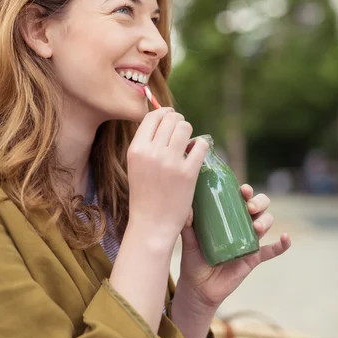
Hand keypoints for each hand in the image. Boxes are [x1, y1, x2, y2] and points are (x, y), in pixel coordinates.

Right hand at [126, 108, 208, 247]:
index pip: (152, 117)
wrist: (151, 224)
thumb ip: (146, 144)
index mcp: (136, 149)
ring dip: (189, 131)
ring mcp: (170, 162)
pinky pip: (200, 145)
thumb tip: (162, 119)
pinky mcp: (188, 173)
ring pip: (185, 127)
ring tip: (188, 142)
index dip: (164, 113)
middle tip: (181, 131)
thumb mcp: (135, 165)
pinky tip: (197, 152)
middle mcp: (152, 152)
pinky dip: (202, 145)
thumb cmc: (144, 194)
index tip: (171, 117)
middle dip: (178, 121)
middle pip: (171, 118)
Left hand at [175, 184, 290, 310]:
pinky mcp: (253, 259)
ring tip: (257, 226)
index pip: (240, 198)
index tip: (243, 190)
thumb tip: (187, 209)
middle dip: (259, 202)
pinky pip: (271, 251)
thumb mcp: (189, 240)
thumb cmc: (193, 259)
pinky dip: (282, 245)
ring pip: (266, 224)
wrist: (198, 288)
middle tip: (250, 207)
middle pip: (258, 207)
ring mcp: (249, 241)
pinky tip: (286, 238)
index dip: (246, 191)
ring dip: (266, 221)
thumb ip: (187, 225)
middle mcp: (241, 225)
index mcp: (227, 216)